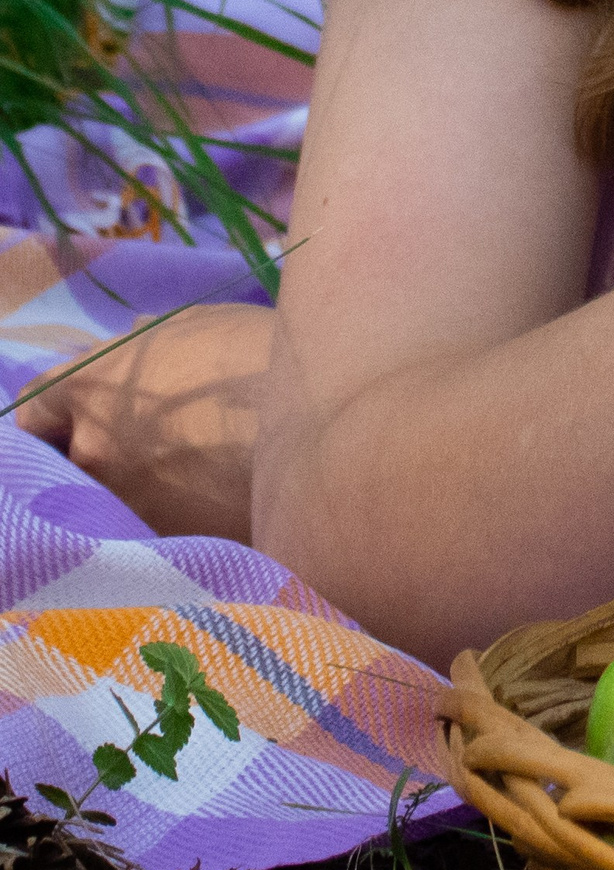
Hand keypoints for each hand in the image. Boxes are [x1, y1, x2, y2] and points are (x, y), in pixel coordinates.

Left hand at [12, 305, 272, 541]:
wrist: (322, 428)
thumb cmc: (261, 359)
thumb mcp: (205, 325)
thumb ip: (154, 337)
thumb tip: (135, 334)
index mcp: (92, 385)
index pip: (36, 407)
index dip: (61, 412)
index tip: (87, 413)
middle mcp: (93, 449)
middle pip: (69, 459)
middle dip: (99, 451)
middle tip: (146, 444)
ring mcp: (125, 503)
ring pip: (110, 498)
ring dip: (139, 486)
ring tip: (190, 476)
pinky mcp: (164, 544)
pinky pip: (152, 528)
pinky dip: (174, 516)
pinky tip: (214, 501)